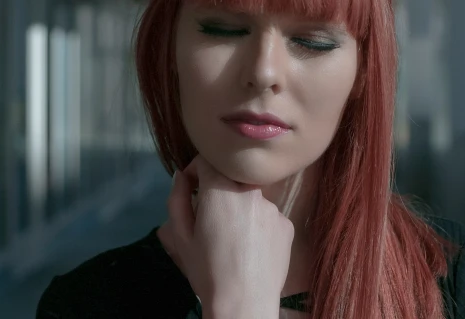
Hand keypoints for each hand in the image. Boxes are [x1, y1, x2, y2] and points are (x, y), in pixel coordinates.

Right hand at [159, 156, 293, 318]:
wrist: (244, 303)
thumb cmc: (207, 271)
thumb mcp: (180, 236)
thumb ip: (177, 198)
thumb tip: (181, 175)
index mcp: (221, 190)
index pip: (208, 160)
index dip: (196, 171)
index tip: (192, 187)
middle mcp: (251, 192)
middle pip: (232, 178)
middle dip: (219, 190)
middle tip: (210, 217)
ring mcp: (273, 208)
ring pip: (251, 197)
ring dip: (239, 208)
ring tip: (232, 239)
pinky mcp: (287, 224)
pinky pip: (267, 215)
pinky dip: (257, 225)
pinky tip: (251, 248)